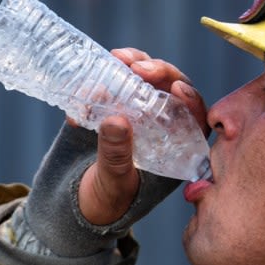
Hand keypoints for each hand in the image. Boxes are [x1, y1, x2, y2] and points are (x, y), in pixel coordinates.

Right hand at [73, 48, 208, 224]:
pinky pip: (115, 82)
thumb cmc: (104, 203)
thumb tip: (117, 120)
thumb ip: (116, 155)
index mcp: (175, 151)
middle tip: (138, 67)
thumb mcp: (112, 183)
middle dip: (160, 73)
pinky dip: (107, 73)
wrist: (70, 206)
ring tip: (118, 58)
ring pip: (146, 81)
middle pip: (172, 91)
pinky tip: (96, 71)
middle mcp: (160, 128)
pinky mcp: (109, 106)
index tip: (177, 88)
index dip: (190, 100)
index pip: (194, 119)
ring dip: (135, 65)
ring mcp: (135, 114)